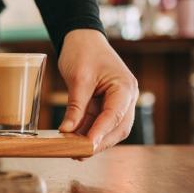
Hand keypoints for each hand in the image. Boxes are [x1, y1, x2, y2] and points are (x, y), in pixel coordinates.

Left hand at [57, 29, 138, 153]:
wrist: (82, 38)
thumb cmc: (83, 52)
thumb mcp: (78, 78)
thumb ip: (75, 106)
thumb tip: (67, 130)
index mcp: (125, 87)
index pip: (114, 115)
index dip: (101, 133)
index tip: (87, 146)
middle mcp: (126, 98)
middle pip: (117, 128)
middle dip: (99, 142)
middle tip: (78, 154)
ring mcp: (118, 102)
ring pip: (109, 129)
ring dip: (92, 139)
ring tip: (73, 150)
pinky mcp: (106, 105)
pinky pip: (99, 123)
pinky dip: (87, 131)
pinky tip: (73, 139)